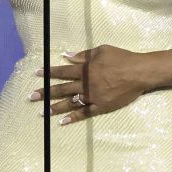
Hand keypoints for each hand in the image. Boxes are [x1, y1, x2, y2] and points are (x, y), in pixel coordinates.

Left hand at [30, 44, 151, 124]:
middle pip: (62, 89)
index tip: (36, 74)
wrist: (138, 72)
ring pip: (70, 103)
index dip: (48, 72)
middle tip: (32, 97)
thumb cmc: (121, 58)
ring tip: (43, 111)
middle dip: (46, 93)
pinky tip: (63, 121)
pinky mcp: (101, 106)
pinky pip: (85, 113)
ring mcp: (93, 96)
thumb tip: (67, 56)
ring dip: (55, 107)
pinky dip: (74, 117)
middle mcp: (86, 84)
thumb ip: (83, 55)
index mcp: (85, 69)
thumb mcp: (101, 50)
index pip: (62, 71)